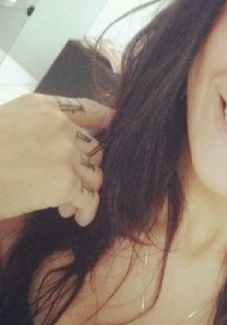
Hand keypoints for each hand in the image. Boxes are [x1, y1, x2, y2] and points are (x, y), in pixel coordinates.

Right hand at [0, 93, 113, 225]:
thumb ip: (41, 129)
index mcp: (43, 107)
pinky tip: (76, 217)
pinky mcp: (64, 182)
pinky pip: (90, 198)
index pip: (90, 110)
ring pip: (95, 175)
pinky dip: (86, 210)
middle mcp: (59, 126)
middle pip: (96, 150)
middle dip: (87, 170)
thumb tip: (68, 150)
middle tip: (72, 187)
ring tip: (65, 206)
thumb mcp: (8, 124)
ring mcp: (64, 153)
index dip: (108, 122)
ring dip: (84, 192)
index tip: (117, 131)